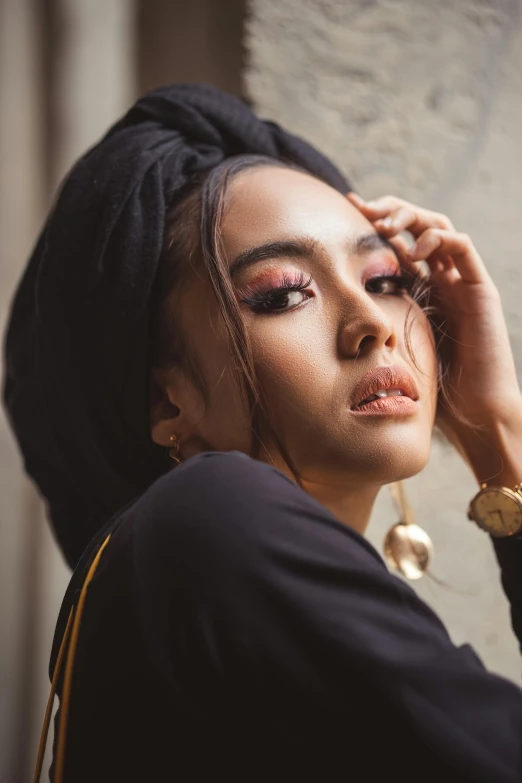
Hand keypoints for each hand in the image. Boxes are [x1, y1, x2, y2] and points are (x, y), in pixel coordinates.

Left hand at [346, 193, 521, 444]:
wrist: (473, 414)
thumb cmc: (429, 390)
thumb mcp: (387, 348)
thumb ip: (367, 326)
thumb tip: (321, 319)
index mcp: (418, 289)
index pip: (395, 242)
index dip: (371, 222)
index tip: (342, 210)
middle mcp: (440, 279)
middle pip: (417, 225)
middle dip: (390, 211)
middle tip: (363, 209)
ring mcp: (461, 282)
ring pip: (438, 227)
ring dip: (410, 218)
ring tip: (384, 224)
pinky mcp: (480, 291)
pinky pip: (463, 248)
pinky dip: (438, 240)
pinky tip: (413, 250)